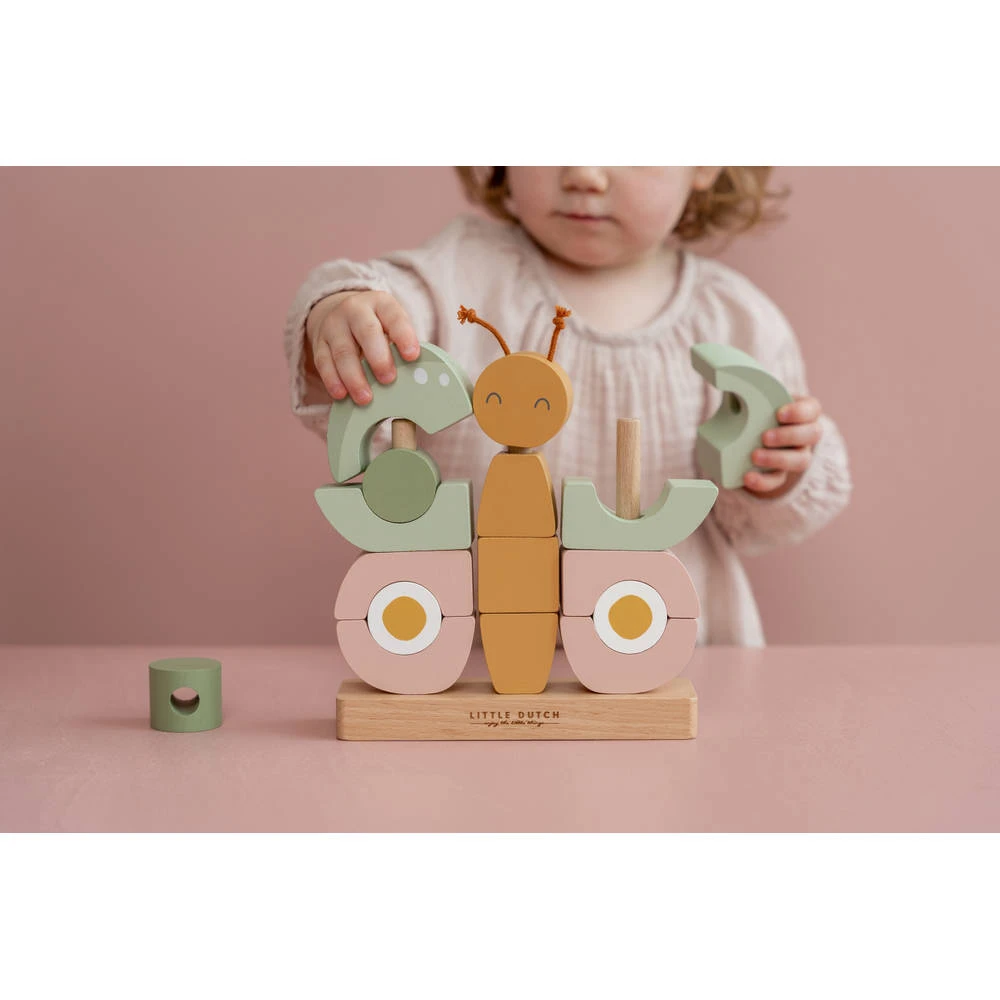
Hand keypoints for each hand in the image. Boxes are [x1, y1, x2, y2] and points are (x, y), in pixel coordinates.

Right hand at [306, 290, 420, 404]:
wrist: (339, 312)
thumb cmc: (376, 325)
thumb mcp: (390, 324)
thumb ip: (401, 344)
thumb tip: (417, 376)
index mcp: (381, 304)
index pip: (394, 317)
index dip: (403, 336)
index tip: (412, 356)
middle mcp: (355, 310)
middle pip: (366, 332)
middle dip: (378, 357)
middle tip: (389, 379)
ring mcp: (334, 326)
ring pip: (343, 351)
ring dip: (354, 377)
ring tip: (366, 398)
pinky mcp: (319, 343)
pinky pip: (324, 362)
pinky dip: (332, 380)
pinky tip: (341, 395)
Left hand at [743, 395, 823, 498]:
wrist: (752, 434)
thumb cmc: (758, 409)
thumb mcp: (755, 397)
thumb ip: (743, 387)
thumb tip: (718, 373)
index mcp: (803, 411)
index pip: (812, 409)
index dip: (800, 412)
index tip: (779, 413)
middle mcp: (805, 434)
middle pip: (812, 435)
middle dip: (789, 436)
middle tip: (764, 436)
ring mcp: (796, 455)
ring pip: (800, 461)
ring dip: (778, 459)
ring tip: (754, 456)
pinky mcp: (781, 473)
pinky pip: (778, 481)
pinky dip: (763, 482)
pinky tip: (747, 478)